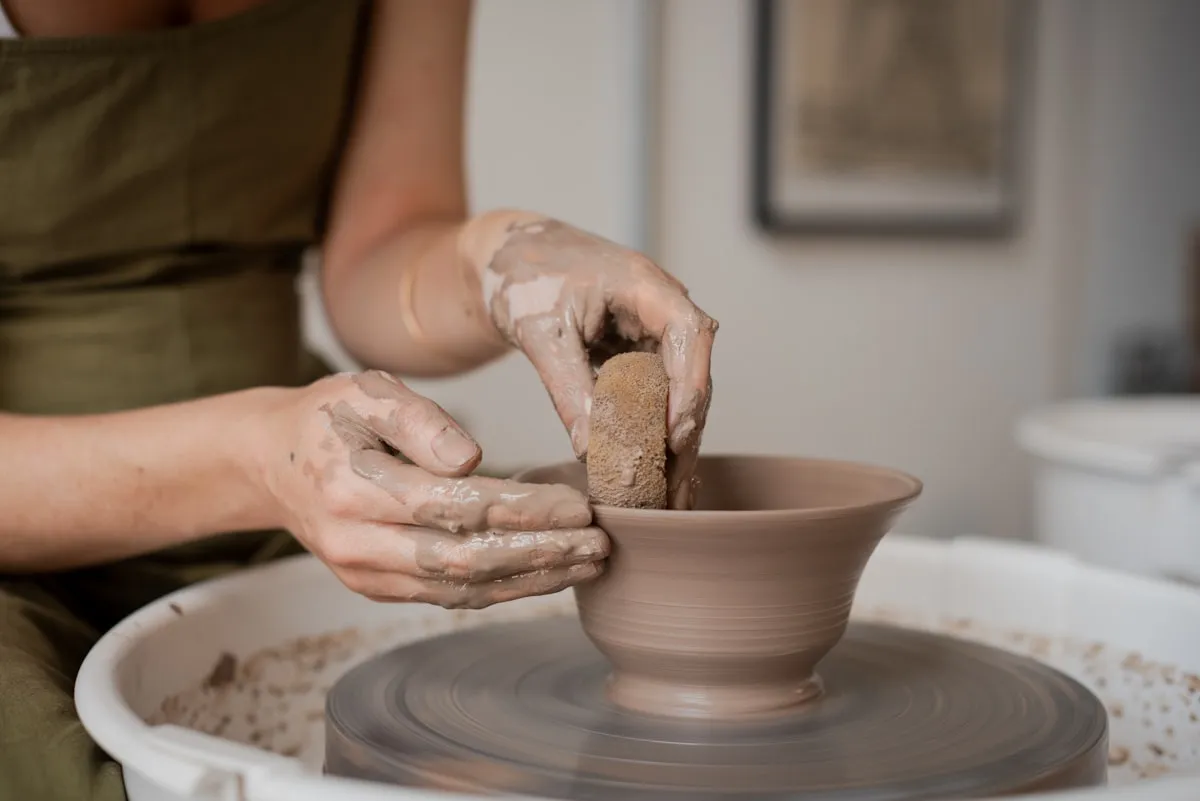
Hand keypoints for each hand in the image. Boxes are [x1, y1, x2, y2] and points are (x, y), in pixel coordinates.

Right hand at [261, 370, 608, 608]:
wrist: (272, 464)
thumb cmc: (326, 418)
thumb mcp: (364, 392)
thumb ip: (417, 420)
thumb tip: (472, 459)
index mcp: (353, 490)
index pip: (454, 506)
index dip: (522, 510)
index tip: (577, 503)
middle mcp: (357, 545)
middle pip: (464, 560)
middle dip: (540, 554)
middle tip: (599, 543)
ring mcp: (366, 576)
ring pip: (461, 589)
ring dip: (532, 580)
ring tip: (590, 563)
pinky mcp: (379, 589)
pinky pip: (449, 597)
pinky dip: (504, 590)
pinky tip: (549, 576)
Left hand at [476, 216, 717, 508]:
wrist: (508, 256)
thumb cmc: (524, 275)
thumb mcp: (540, 334)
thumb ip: (566, 388)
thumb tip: (588, 449)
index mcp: (644, 285)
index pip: (691, 333)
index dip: (690, 385)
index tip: (675, 433)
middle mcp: (661, 307)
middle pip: (694, 371)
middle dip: (686, 430)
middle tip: (672, 486)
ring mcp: (655, 330)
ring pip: (681, 389)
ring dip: (676, 439)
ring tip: (668, 495)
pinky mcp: (641, 351)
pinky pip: (659, 394)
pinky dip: (655, 431)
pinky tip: (655, 474)